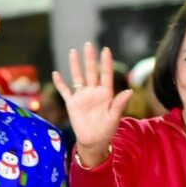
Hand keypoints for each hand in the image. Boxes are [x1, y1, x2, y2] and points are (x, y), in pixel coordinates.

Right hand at [51, 44, 132, 166]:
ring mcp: (82, 97)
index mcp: (105, 93)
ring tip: (73, 52)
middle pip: (91, 72)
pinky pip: (65, 91)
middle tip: (88, 44)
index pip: (105, 74)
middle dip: (89, 58)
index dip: (106, 62)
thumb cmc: (107, 130)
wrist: (94, 141)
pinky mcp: (72, 104)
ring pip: (77, 77)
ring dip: (75, 65)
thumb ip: (120, 104)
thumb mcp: (114, 117)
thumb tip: (129, 91)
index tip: (106, 49)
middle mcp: (93, 92)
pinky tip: (56, 74)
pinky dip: (60, 83)